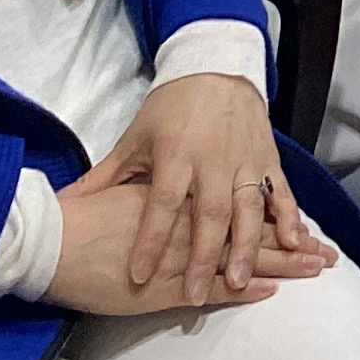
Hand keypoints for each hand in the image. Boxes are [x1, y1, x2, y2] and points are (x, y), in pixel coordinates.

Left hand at [64, 70, 319, 307]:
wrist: (215, 67)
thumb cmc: (171, 107)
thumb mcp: (134, 139)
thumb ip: (105, 177)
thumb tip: (65, 204)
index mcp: (175, 155)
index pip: (160, 205)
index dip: (149, 241)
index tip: (138, 275)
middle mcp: (212, 160)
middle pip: (208, 214)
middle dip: (203, 256)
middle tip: (196, 293)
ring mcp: (244, 160)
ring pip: (248, 209)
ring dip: (246, 246)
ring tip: (241, 280)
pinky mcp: (267, 158)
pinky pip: (281, 192)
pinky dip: (290, 217)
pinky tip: (295, 243)